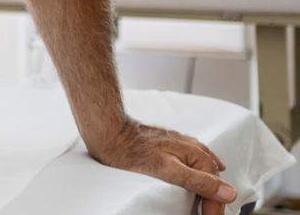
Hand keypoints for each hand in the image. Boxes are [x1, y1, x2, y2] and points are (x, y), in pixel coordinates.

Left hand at [90, 119, 235, 213]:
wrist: (111, 132)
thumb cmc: (133, 152)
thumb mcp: (168, 170)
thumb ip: (198, 181)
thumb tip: (229, 192)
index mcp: (198, 156)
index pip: (217, 190)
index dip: (214, 209)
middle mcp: (195, 149)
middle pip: (213, 181)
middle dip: (213, 200)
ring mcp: (184, 146)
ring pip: (206, 171)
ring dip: (208, 189)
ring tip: (207, 205)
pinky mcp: (172, 146)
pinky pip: (195, 163)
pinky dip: (203, 175)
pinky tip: (205, 177)